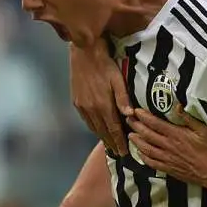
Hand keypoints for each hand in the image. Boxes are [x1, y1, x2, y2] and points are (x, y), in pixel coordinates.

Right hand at [70, 40, 132, 155]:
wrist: (84, 53)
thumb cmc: (105, 64)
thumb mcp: (118, 79)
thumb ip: (123, 98)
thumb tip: (130, 115)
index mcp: (103, 105)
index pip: (113, 129)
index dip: (119, 142)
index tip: (124, 152)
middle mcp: (91, 109)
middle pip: (103, 131)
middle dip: (112, 143)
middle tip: (119, 153)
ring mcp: (82, 106)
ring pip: (94, 127)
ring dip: (102, 137)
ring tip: (110, 144)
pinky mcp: (76, 102)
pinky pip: (86, 120)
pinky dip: (93, 127)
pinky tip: (98, 129)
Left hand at [127, 106, 206, 184]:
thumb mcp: (203, 130)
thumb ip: (188, 118)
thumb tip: (177, 106)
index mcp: (176, 134)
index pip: (155, 123)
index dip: (144, 117)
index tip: (136, 111)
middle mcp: (168, 146)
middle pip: (147, 135)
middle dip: (136, 126)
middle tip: (128, 120)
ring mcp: (167, 159)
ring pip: (146, 149)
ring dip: (137, 142)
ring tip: (130, 135)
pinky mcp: (168, 169)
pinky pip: (152, 163)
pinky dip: (144, 157)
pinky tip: (139, 153)